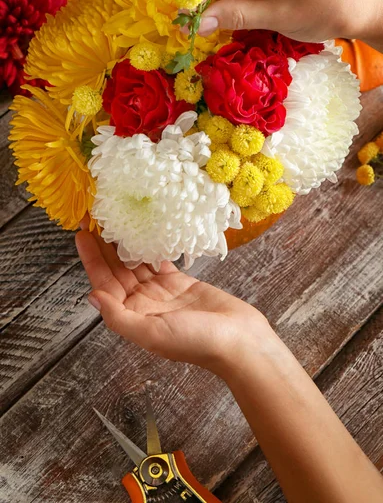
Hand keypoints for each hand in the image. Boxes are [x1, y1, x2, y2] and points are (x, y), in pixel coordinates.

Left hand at [75, 228, 269, 374]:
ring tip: (115, 219)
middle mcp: (144, 303)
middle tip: (95, 218)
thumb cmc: (196, 342)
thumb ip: (119, 317)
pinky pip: (160, 261)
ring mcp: (162, 291)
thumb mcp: (152, 334)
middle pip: (117, 270)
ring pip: (137, 263)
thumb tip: (91, 296)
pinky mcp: (181, 282)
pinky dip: (151, 246)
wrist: (238, 341)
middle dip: (104, 247)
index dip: (91, 260)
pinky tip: (144, 230)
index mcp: (133, 316)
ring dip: (125, 243)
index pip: (105, 283)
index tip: (82, 235)